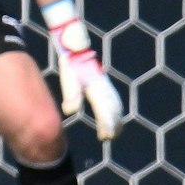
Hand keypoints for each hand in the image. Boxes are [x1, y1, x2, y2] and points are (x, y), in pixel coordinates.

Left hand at [50, 16, 124, 140]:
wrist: (76, 48)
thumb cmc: (71, 65)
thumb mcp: (68, 79)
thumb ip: (71, 96)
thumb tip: (69, 111)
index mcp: (98, 88)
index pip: (105, 111)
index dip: (106, 125)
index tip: (104, 136)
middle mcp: (106, 88)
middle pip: (114, 110)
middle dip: (113, 125)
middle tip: (108, 137)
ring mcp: (107, 85)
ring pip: (116, 106)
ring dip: (116, 119)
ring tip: (113, 132)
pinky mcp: (105, 84)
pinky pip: (115, 101)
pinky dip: (116, 111)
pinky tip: (114, 117)